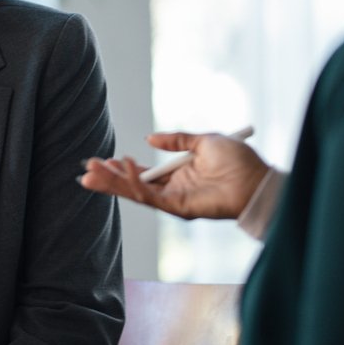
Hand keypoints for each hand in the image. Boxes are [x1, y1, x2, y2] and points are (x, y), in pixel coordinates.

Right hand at [78, 131, 269, 220]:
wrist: (256, 178)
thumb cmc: (238, 160)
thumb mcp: (203, 141)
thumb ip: (176, 139)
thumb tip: (150, 137)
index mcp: (178, 175)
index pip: (143, 175)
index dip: (122, 168)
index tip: (103, 159)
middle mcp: (173, 190)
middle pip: (133, 186)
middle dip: (109, 179)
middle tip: (86, 170)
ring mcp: (175, 201)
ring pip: (136, 194)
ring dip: (113, 183)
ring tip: (92, 174)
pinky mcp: (179, 207)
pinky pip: (151, 197)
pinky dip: (134, 183)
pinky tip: (122, 168)